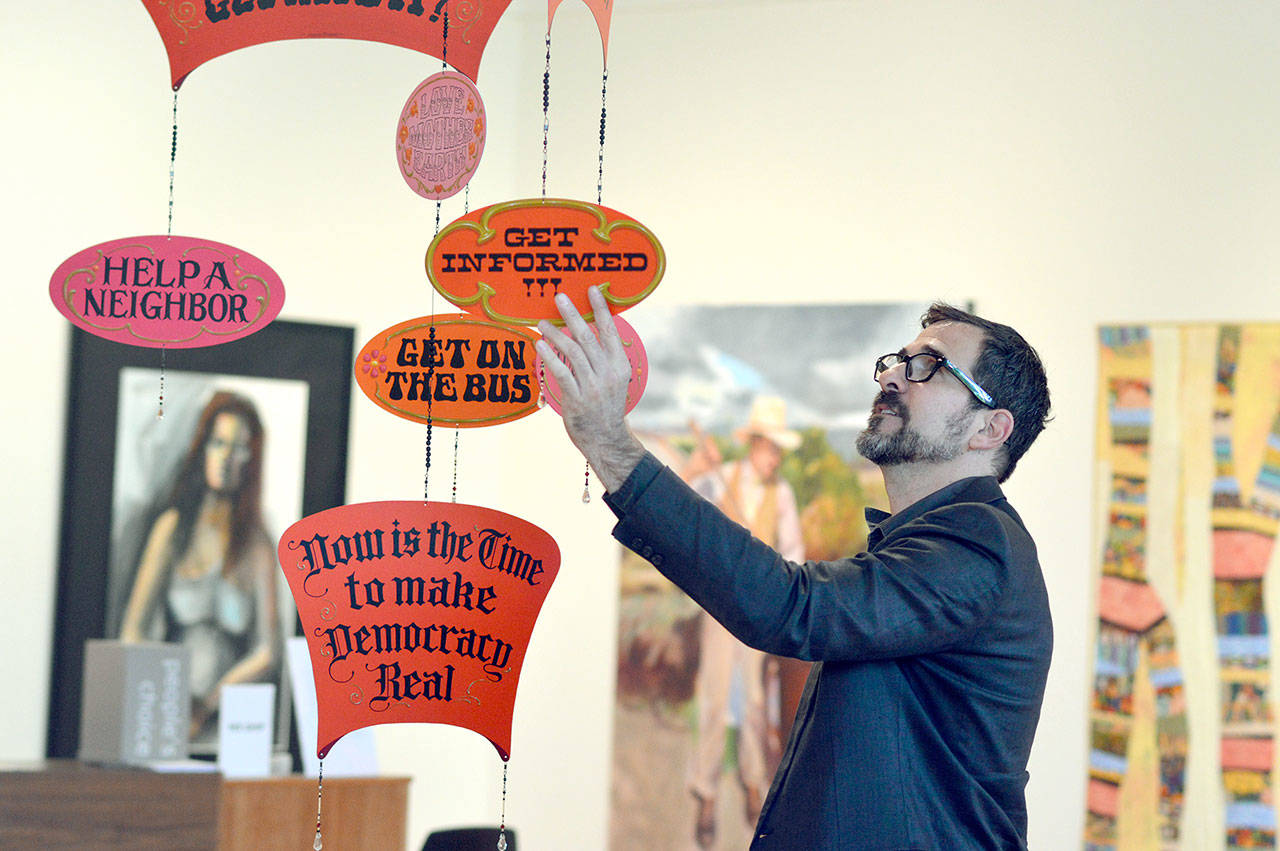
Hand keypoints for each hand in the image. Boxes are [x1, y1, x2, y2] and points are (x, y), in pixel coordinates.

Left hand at [536, 287, 644, 491]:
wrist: (605, 437)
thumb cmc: (606, 405)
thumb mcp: (614, 380)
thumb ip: (603, 357)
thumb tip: (585, 331)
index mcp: (620, 366)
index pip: (611, 331)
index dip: (601, 309)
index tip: (592, 290)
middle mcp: (609, 374)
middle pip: (588, 337)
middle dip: (573, 315)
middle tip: (559, 297)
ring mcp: (593, 387)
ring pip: (572, 352)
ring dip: (555, 334)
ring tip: (542, 323)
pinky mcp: (576, 399)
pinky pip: (561, 372)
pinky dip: (549, 356)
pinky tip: (539, 345)